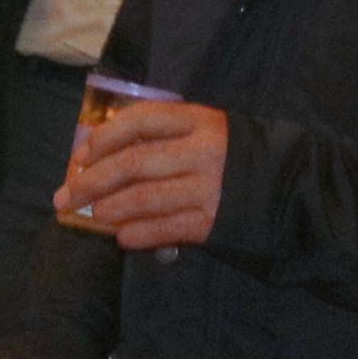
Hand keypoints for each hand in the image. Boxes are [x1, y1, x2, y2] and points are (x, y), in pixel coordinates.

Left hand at [57, 99, 228, 253]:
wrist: (291, 187)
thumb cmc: (233, 154)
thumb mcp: (205, 129)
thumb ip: (164, 133)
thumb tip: (104, 151)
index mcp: (198, 120)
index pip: (141, 121)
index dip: (105, 136)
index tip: (81, 154)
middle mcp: (201, 152)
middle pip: (134, 162)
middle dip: (93, 180)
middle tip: (66, 196)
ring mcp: (209, 189)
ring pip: (146, 197)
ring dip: (112, 208)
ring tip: (93, 214)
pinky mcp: (214, 222)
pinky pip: (167, 228)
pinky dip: (140, 233)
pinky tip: (122, 237)